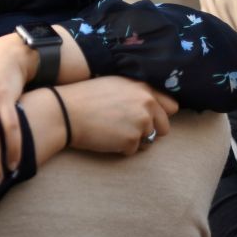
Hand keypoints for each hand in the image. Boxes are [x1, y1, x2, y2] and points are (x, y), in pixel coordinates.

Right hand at [18, 77, 176, 157]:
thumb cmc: (85, 97)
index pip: (171, 106)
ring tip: (111, 131)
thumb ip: (137, 93)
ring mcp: (141, 122)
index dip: (160, 115)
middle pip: (163, 128)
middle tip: (126, 129)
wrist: (65, 111)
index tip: (148, 119)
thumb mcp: (115, 85)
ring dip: (133, 140)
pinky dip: (121, 149)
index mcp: (143, 88)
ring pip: (148, 141)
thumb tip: (153, 108)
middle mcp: (147, 104)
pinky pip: (133, 151)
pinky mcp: (131, 140)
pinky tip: (105, 137)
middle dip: (148, 131)